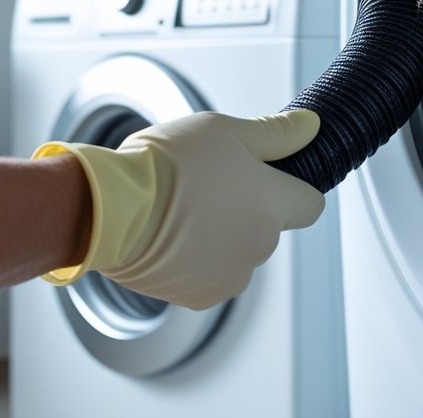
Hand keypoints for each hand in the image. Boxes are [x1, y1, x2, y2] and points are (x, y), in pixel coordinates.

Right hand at [33, 110, 324, 309]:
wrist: (112, 209)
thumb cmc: (166, 164)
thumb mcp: (224, 129)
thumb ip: (275, 133)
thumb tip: (309, 126)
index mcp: (272, 204)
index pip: (310, 204)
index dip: (293, 187)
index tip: (269, 176)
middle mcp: (260, 246)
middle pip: (269, 226)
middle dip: (248, 207)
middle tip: (209, 182)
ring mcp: (230, 275)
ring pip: (238, 251)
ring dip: (221, 234)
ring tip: (183, 208)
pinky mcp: (199, 295)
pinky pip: (208, 274)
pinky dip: (195, 258)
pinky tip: (169, 234)